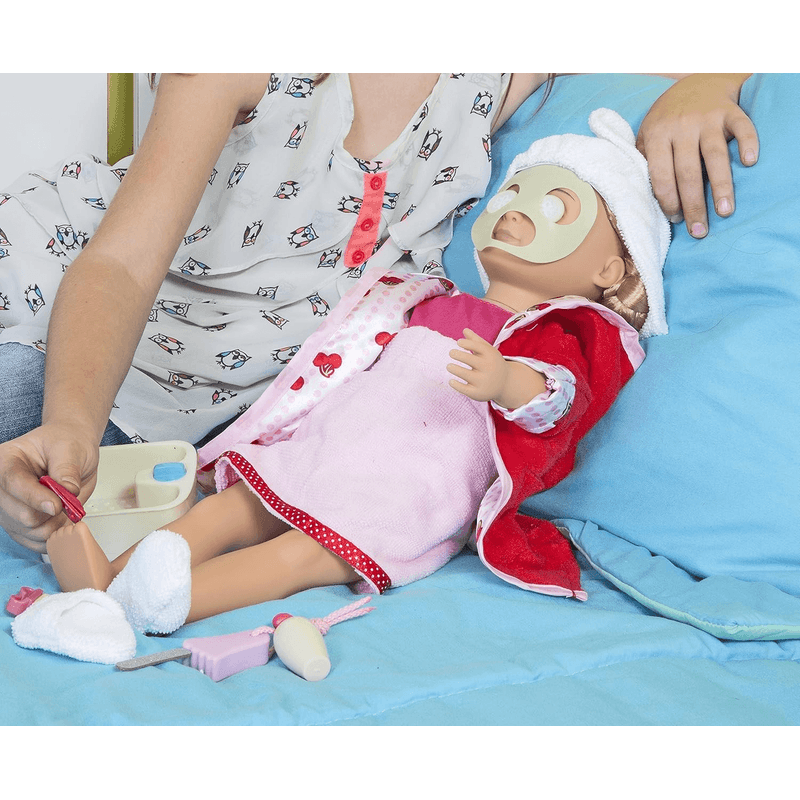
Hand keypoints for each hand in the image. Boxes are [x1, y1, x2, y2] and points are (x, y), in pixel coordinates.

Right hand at [0, 423, 98, 552]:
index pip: (13, 483)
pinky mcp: (19, 524)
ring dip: (55, 524)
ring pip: (30, 531)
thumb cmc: (67, 443)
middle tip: (68, 501)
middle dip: (51, 513)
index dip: (36, 497)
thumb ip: (67, 470)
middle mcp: (2, 487)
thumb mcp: (70, 448)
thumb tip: (67, 491)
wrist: (72, 450)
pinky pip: (35, 542)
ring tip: (66, 506)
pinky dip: (53, 535)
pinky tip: (61, 519)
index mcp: (7, 460)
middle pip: (21, 515)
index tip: (57, 504)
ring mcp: (9, 508)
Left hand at [447, 328, 510, 402]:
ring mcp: (483, 381)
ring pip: (466, 374)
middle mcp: (488, 368)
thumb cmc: (492, 363)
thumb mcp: (487, 351)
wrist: (505, 383)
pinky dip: (456, 385)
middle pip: (470, 360)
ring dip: (455, 369)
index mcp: (490, 356)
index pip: (478, 347)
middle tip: (451, 352)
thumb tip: (464, 330)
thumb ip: (475, 340)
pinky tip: (451, 381)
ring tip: (449, 366)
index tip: (458, 342)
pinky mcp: (478, 393)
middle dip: (458, 355)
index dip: (467, 343)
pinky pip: (464, 389)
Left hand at [636, 74, 757, 238]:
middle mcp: (681, 127)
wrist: (696, 83)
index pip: (660, 175)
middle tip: (699, 230)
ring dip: (721, 185)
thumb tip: (638, 196)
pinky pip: (741, 127)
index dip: (667, 200)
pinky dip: (747, 143)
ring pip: (714, 155)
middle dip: (693, 204)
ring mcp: (707, 118)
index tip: (675, 219)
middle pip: (687, 172)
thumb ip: (642, 160)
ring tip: (725, 211)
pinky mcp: (730, 110)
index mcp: (657, 135)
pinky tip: (750, 163)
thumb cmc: (668, 118)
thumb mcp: (647, 134)